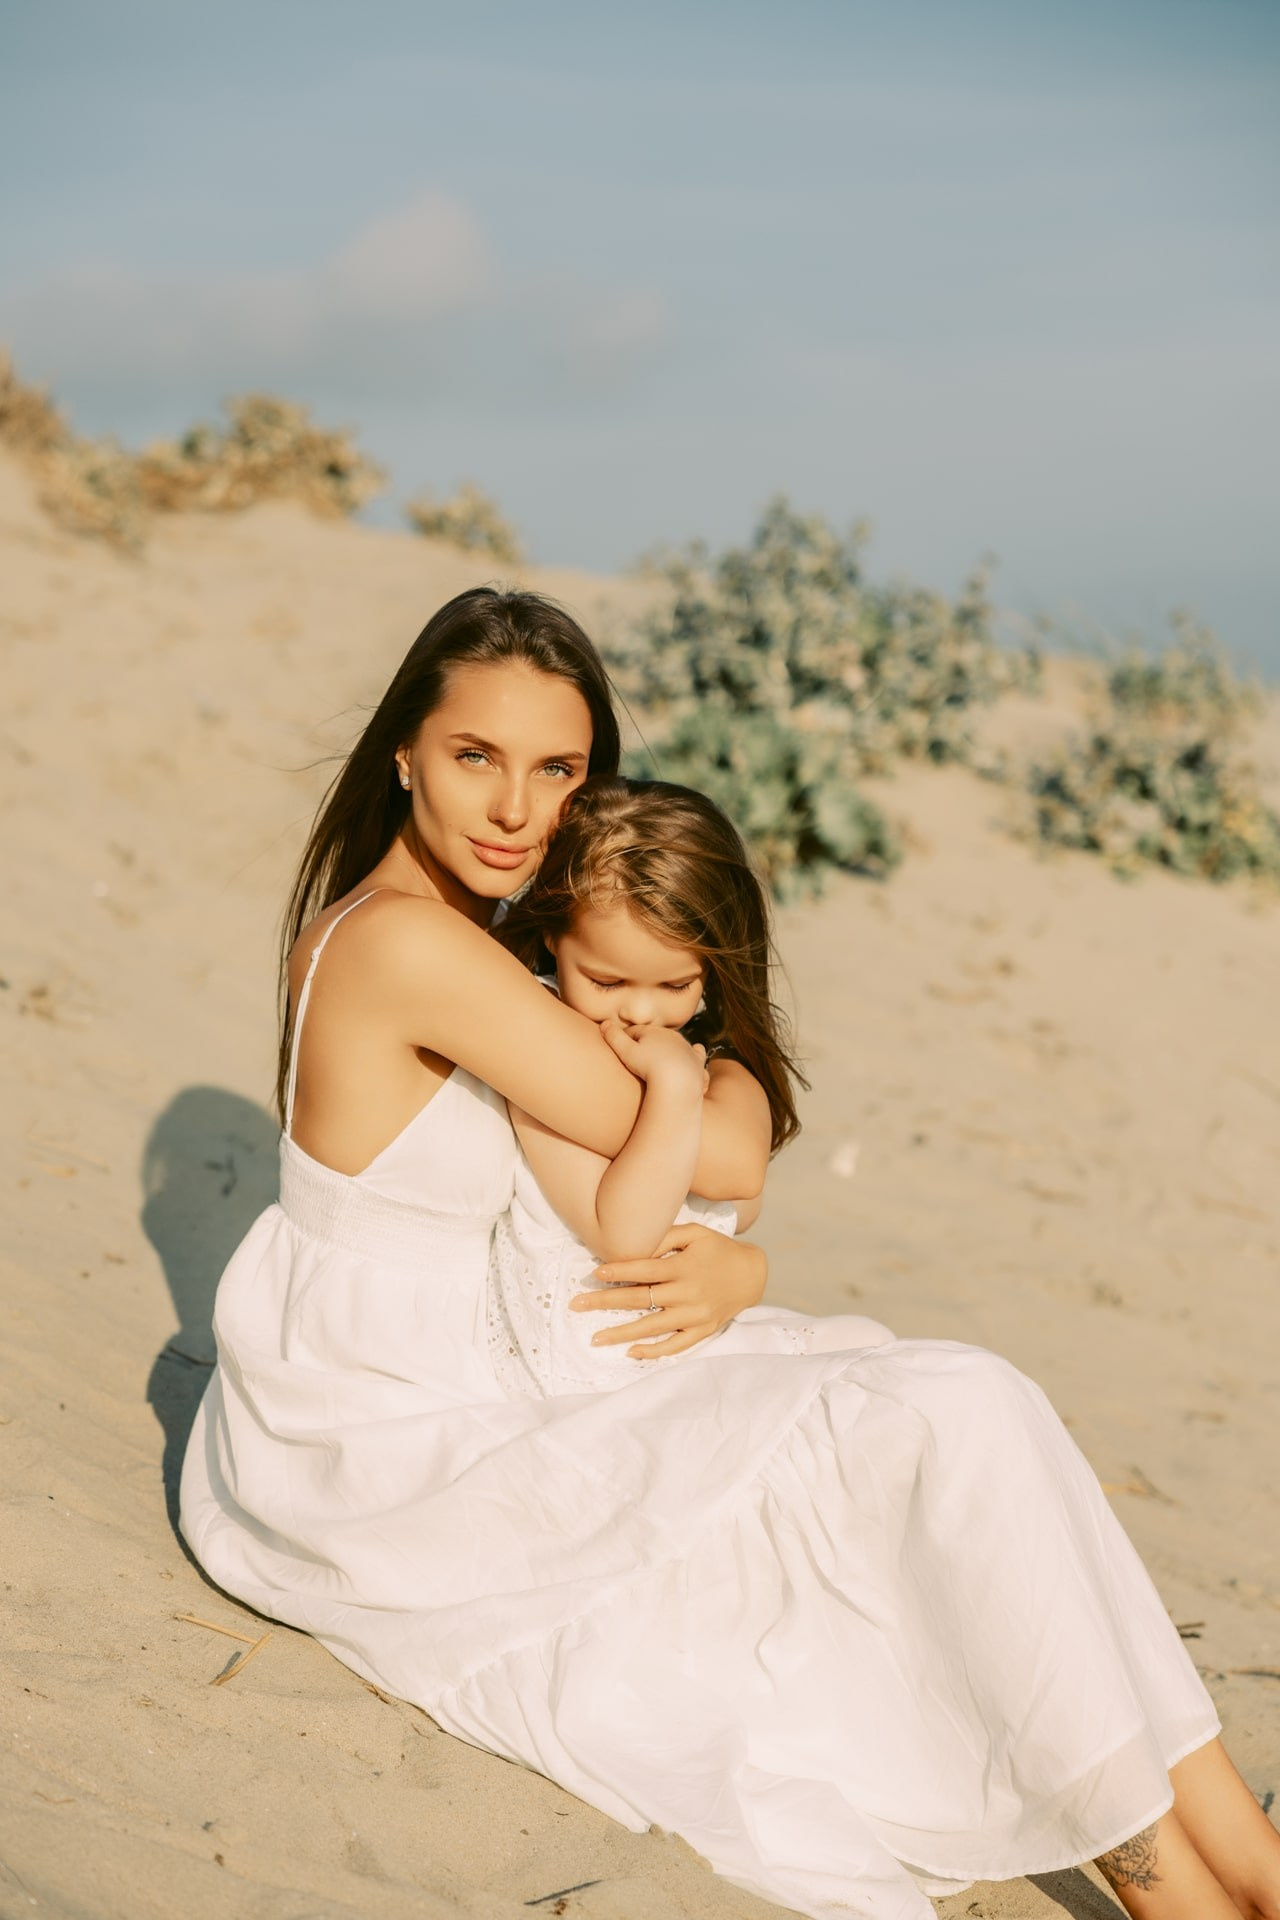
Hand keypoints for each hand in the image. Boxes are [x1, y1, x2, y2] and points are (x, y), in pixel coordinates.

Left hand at [570, 1221, 766, 1359]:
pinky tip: (631, 1352)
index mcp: (684, 1267)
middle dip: (605, 1302)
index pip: (644, 1270)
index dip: (618, 1271)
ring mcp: (695, 1316)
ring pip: (652, 1327)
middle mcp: (687, 1293)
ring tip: (595, 1337)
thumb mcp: (694, 1233)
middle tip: (577, 1304)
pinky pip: (675, 1346)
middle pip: (641, 1299)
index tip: (594, 1274)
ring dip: (622, 1333)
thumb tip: (635, 1248)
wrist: (752, 1274)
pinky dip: (654, 1351)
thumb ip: (665, 1237)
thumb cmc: (717, 1249)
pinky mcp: (702, 1331)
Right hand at [601, 1019, 704, 1092]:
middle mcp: (671, 1036)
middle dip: (646, 1041)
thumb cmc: (649, 1068)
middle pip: (655, 1036)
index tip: (618, 1046)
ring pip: (675, 1043)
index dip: (625, 1038)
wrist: (678, 1082)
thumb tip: (604, 1023)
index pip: (635, 1032)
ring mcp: (686, 1048)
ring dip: (667, 1047)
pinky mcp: (696, 1061)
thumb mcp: (626, 1052)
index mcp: (653, 1032)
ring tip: (661, 1055)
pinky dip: (694, 1052)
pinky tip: (695, 1050)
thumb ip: (614, 1037)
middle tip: (637, 1054)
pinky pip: (696, 1052)